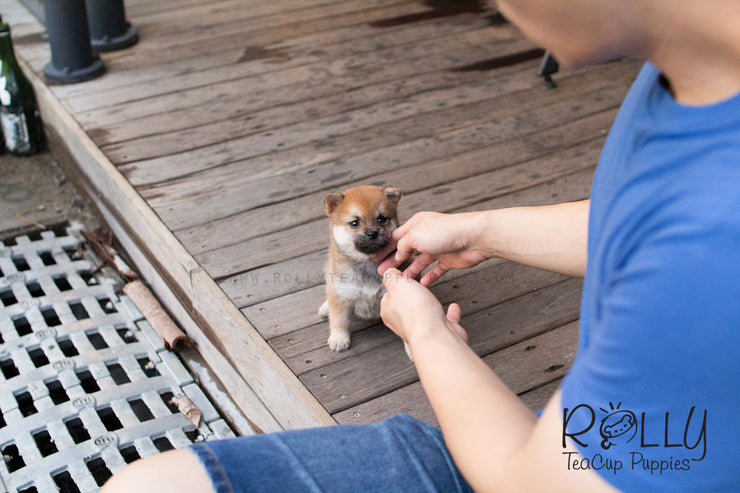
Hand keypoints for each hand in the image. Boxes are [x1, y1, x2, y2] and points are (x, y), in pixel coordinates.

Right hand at [374, 212, 489, 284]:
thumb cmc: (446, 231)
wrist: (474, 238)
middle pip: (406, 250)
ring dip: (410, 271)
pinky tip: (422, 284)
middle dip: (394, 261)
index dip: (385, 249)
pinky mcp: (449, 260)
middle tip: (383, 273)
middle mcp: (426, 235)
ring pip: (420, 262)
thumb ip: (403, 245)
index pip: (396, 237)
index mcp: (417, 224)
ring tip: (402, 281)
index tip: (375, 258)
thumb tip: (398, 254)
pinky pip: (436, 270)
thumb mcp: (416, 236)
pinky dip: (429, 277)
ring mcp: (438, 248)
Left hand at [380, 268, 467, 348]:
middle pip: (405, 306)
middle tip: (415, 286)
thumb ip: (391, 278)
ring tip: (431, 296)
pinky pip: (445, 320)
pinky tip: (454, 307)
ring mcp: (423, 328)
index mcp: (390, 311)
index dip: (394, 286)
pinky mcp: (441, 332)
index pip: (388, 296)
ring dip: (428, 305)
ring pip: (424, 315)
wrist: (436, 334)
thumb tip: (388, 273)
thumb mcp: (397, 284)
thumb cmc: (415, 311)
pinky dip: (450, 313)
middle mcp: (404, 322)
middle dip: (410, 297)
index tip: (400, 278)